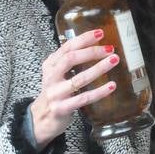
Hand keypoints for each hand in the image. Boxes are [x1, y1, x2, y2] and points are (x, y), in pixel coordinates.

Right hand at [31, 29, 120, 143]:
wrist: (40, 119)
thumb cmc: (54, 93)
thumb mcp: (56, 74)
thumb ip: (69, 61)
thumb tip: (95, 46)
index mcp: (50, 65)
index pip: (67, 47)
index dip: (84, 39)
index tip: (100, 33)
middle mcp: (51, 77)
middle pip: (71, 59)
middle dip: (92, 52)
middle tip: (110, 48)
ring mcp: (56, 93)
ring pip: (79, 78)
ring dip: (99, 68)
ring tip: (113, 60)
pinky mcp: (62, 108)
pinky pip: (84, 98)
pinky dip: (99, 92)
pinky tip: (112, 86)